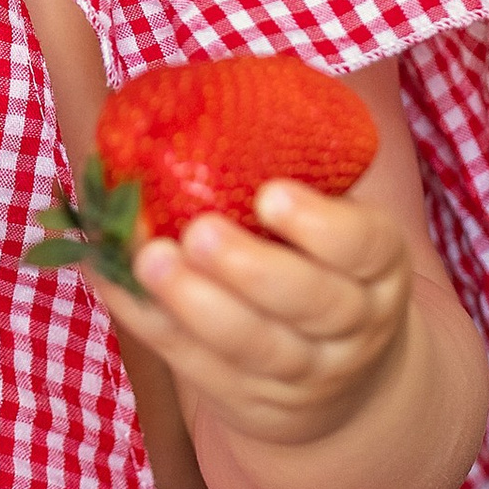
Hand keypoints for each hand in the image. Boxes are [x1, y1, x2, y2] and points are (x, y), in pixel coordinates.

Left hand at [82, 178, 415, 449]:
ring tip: (147, 259)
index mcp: (377, 265)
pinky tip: (110, 278)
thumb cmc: (321, 265)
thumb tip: (210, 89)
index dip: (320, 224)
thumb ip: (295, 169)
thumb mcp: (338, 222)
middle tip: (198, 232)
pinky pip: (194, 362)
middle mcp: (350, 324)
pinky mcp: (246, 398)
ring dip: (193, 303)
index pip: (364, 246)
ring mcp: (301, 371)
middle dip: (250, 268)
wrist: (347, 382)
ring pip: (251, 344)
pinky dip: (149, 320)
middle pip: (309, 302)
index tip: (270, 194)